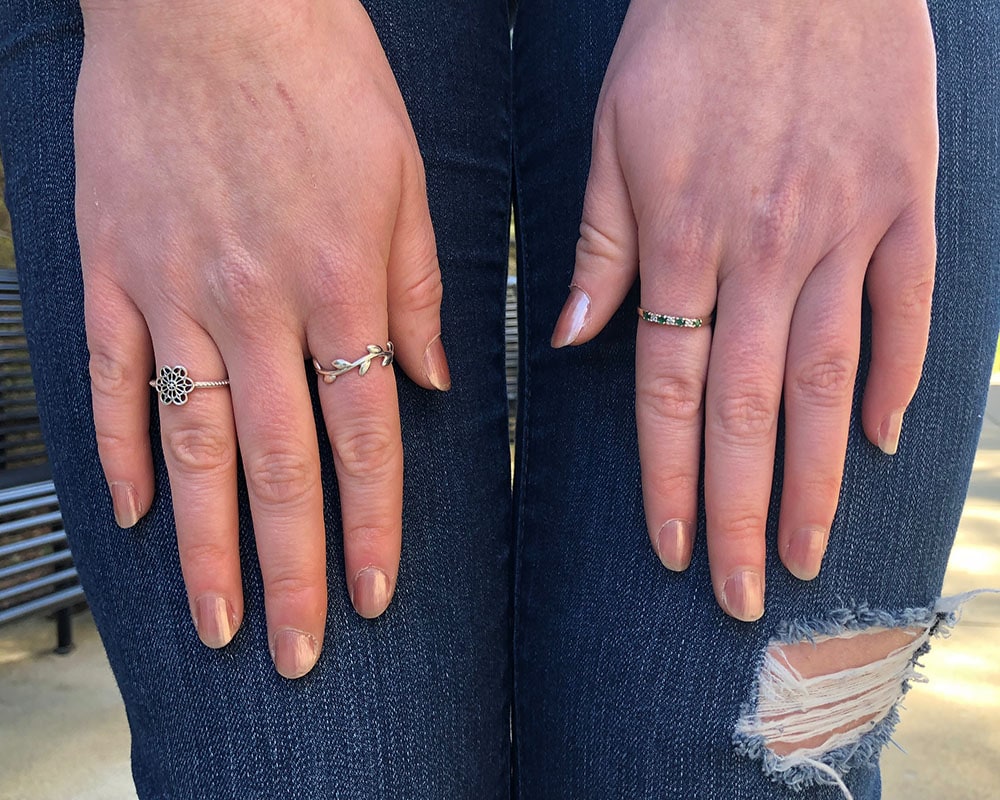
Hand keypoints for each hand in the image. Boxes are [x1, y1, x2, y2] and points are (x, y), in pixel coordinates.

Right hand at [75, 0, 448, 676]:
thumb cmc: (322, 75)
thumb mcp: (405, 178)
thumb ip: (421, 291)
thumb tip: (434, 382)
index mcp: (342, 286)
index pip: (365, 440)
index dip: (372, 528)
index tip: (372, 595)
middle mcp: (258, 307)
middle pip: (279, 468)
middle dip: (292, 570)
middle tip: (294, 650)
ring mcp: (175, 293)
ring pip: (191, 447)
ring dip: (205, 544)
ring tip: (218, 617)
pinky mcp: (112, 269)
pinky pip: (115, 378)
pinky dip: (120, 451)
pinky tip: (130, 513)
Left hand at [551, 0, 937, 619]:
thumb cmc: (687, 44)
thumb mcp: (614, 140)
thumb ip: (600, 249)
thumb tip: (571, 343)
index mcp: (685, 241)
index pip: (669, 393)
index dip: (667, 480)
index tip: (672, 549)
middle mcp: (765, 253)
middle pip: (748, 412)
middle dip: (741, 514)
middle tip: (744, 596)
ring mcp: (844, 229)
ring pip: (827, 381)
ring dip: (817, 478)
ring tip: (810, 553)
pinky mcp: (906, 200)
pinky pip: (907, 307)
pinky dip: (895, 376)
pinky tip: (879, 441)